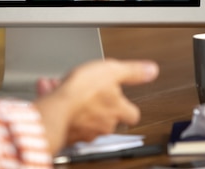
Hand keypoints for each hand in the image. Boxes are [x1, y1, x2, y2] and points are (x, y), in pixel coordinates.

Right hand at [34, 59, 158, 152]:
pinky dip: (61, 107)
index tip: (124, 100)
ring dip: (77, 104)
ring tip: (67, 87)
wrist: (56, 108)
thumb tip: (151, 70)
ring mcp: (86, 131)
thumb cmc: (83, 91)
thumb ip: (132, 72)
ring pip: (85, 117)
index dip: (128, 106)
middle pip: (108, 117)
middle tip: (90, 90)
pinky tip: (52, 92)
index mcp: (118, 110)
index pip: (132, 114)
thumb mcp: (112, 71)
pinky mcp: (67, 134)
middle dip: (99, 104)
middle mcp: (104, 125)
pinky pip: (66, 119)